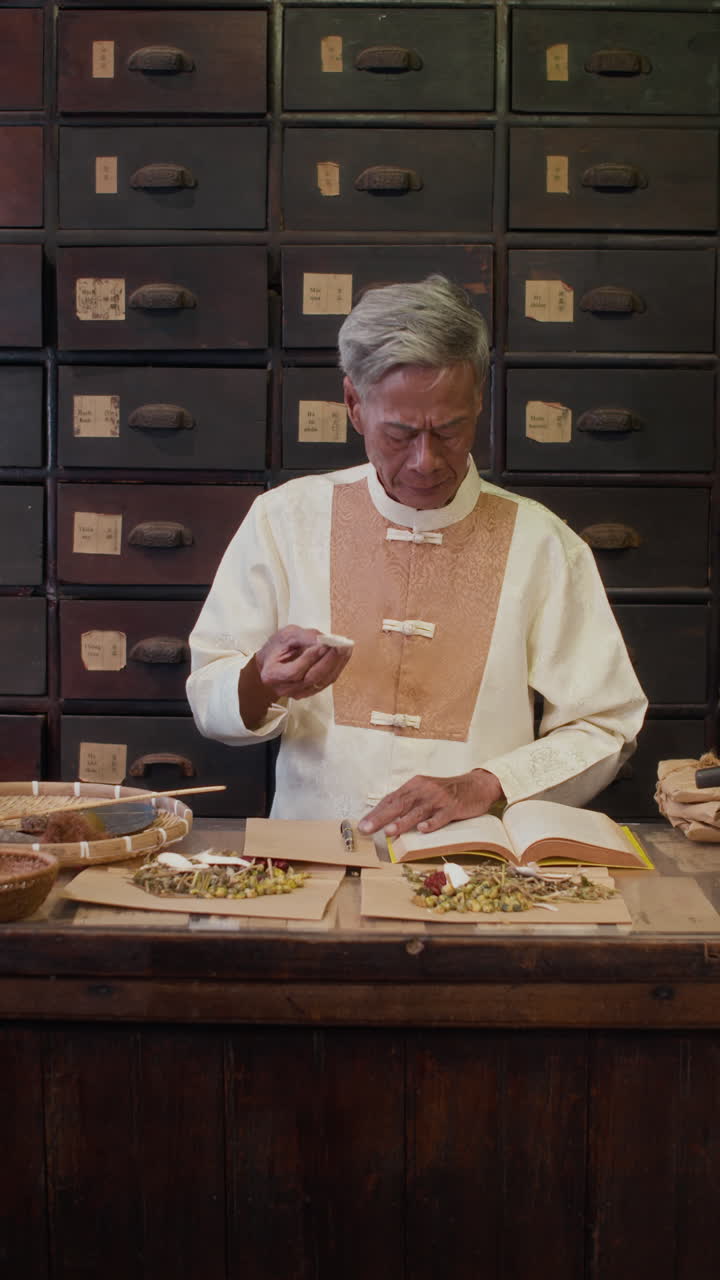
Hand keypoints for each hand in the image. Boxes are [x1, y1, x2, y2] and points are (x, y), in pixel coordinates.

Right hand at [255, 625, 351, 699]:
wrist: (271, 662)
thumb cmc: (276, 648)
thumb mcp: (286, 635)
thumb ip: (304, 637)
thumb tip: (324, 640)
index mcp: (272, 675)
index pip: (294, 672)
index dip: (310, 659)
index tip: (323, 645)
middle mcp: (284, 688)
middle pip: (311, 679)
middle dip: (328, 661)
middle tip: (340, 646)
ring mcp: (297, 693)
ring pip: (321, 682)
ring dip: (336, 664)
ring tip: (345, 648)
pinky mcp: (309, 691)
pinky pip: (326, 682)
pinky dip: (336, 668)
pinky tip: (343, 656)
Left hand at [357, 769, 504, 837]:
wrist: (476, 785)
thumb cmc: (446, 792)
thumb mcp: (425, 792)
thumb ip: (408, 803)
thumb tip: (386, 819)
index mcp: (414, 785)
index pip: (391, 799)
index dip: (376, 812)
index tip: (362, 824)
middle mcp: (424, 789)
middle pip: (399, 804)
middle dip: (381, 817)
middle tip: (367, 828)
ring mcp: (439, 798)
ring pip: (418, 811)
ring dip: (402, 821)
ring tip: (389, 831)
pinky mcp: (453, 807)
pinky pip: (441, 816)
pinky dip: (432, 823)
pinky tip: (423, 830)